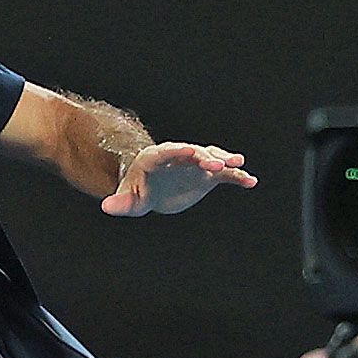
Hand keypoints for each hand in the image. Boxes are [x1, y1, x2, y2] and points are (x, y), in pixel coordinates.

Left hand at [100, 142, 256, 216]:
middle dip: (204, 156)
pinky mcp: (207, 175)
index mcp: (154, 158)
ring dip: (224, 160)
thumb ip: (120, 202)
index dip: (177, 151)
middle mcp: (177, 157)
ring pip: (211, 157)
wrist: (151, 190)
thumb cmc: (136, 191)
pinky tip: (250, 181)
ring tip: (238, 164)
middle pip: (192, 153)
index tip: (188, 150)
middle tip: (217, 163)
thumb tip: (107, 207)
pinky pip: (224, 174)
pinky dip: (236, 176)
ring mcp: (194, 164)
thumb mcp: (128, 199)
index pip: (166, 152)